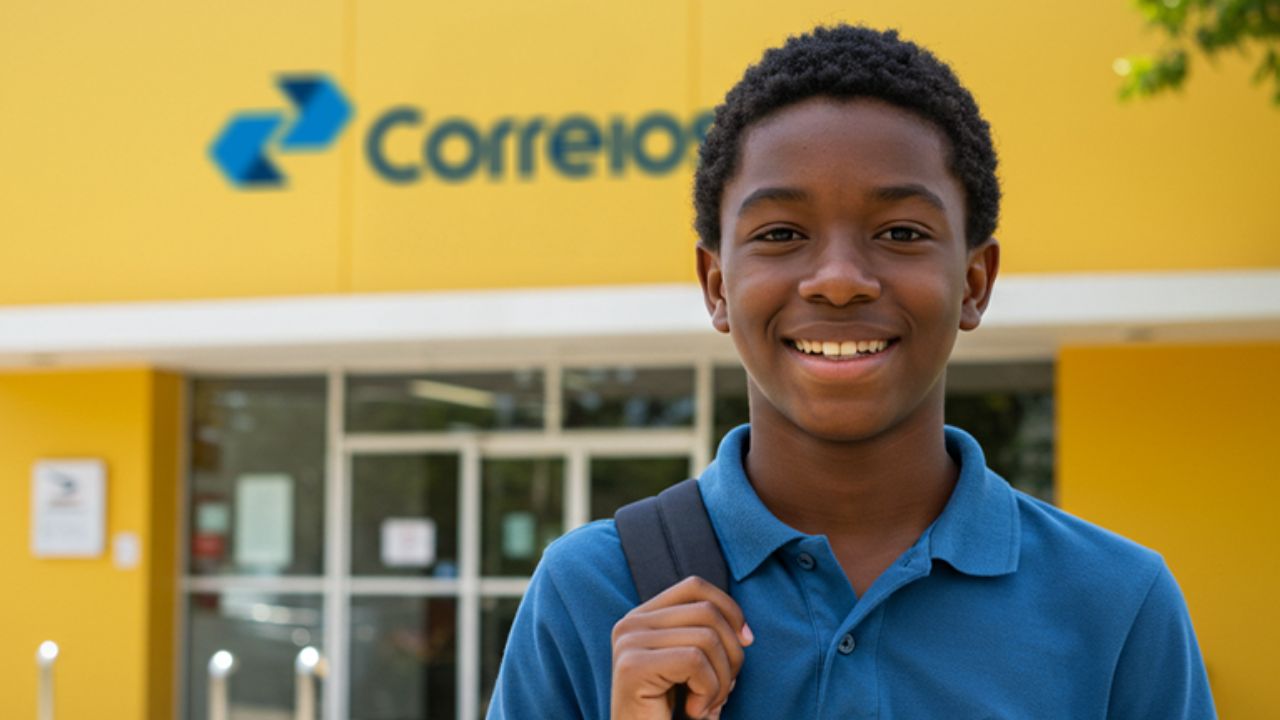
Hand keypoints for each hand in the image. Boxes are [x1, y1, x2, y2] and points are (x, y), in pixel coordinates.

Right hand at [610, 576, 752, 719]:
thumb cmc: (671, 714)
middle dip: (731, 655)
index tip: (746, 642)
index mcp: (642, 617)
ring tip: (708, 706)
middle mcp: (630, 624)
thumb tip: (744, 633)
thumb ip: (708, 638)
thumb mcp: (692, 668)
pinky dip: (709, 692)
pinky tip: (696, 712)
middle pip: (707, 612)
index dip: (730, 610)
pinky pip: (695, 662)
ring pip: (706, 638)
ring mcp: (628, 643)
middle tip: (722, 693)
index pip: (695, 587)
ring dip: (722, 680)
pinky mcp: (633, 667)